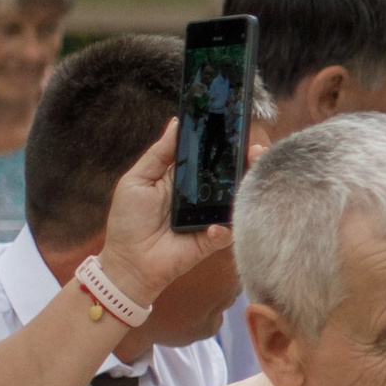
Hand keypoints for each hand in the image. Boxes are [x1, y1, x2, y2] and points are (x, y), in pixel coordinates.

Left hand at [91, 127, 241, 315]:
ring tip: (252, 175)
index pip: (210, 156)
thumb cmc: (128, 221)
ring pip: (237, 198)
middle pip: (231, 173)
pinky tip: (214, 226)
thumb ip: (159, 154)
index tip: (239, 127)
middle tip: (256, 149)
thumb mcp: (137, 180)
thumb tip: (177, 122)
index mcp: (185, 177)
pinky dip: (223, 227)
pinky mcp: (214, 238)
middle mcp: (203, 194)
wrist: (128, 263)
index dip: (225, 142)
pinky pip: (228, 230)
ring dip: (248, 186)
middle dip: (247, 159)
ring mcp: (211, 216)